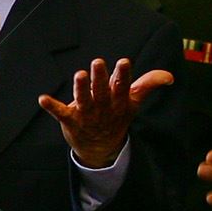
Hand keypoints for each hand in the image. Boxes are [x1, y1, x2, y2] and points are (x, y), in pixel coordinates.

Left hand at [39, 58, 174, 168]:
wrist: (101, 148)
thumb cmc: (116, 117)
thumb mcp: (133, 102)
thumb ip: (148, 84)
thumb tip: (169, 76)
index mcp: (118, 101)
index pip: (122, 86)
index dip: (123, 75)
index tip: (124, 62)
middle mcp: (103, 107)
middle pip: (102, 91)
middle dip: (100, 78)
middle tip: (98, 62)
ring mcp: (86, 115)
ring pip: (83, 100)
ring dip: (80, 88)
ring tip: (79, 75)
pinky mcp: (70, 120)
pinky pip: (60, 113)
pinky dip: (51, 106)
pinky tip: (42, 99)